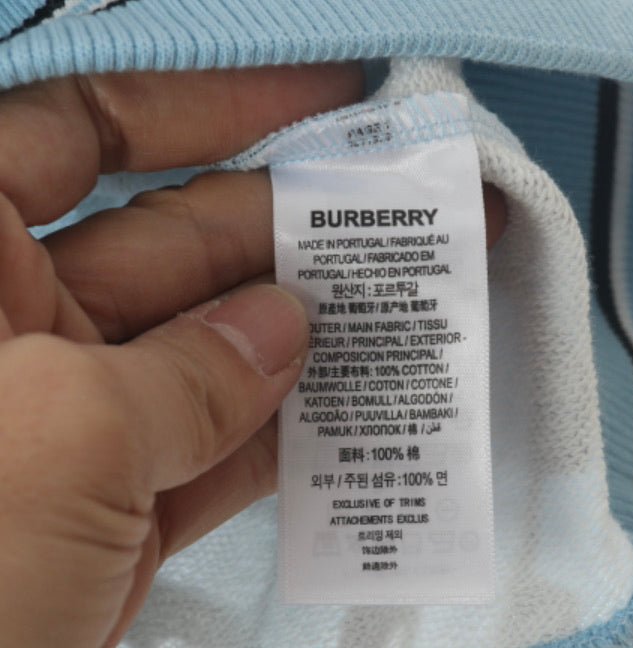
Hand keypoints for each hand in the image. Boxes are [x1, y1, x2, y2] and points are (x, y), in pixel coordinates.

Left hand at [0, 64, 505, 646]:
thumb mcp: (54, 441)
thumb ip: (183, 377)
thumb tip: (285, 332)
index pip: (82, 131)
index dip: (201, 102)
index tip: (310, 101)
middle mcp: (8, 327)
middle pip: (175, 240)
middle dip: (290, 227)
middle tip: (396, 218)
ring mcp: (68, 418)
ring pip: (209, 348)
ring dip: (308, 333)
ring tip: (404, 309)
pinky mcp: (108, 502)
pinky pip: (213, 441)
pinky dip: (283, 428)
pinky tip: (355, 404)